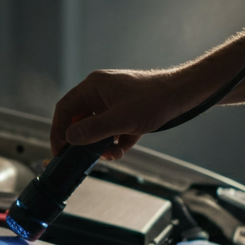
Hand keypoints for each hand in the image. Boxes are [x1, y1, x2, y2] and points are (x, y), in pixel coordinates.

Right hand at [50, 67, 200, 158]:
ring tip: (113, 154)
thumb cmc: (155, 101)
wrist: (186, 94)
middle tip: (85, 157)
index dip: (58, 130)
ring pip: (97, 126)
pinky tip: (124, 147)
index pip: (65, 108)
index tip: (59, 151)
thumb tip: (70, 138)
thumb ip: (94, 130)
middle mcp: (100, 92)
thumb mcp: (122, 119)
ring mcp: (114, 101)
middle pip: (80, 119)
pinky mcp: (126, 110)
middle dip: (84, 141)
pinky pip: (112, 128)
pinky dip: (116, 140)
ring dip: (102, 143)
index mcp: (93, 87)